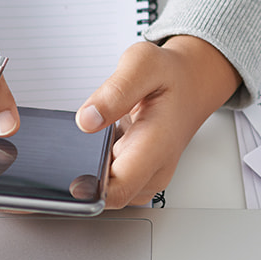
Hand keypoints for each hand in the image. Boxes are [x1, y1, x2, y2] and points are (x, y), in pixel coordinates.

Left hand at [75, 35, 241, 207]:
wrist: (191, 86)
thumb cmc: (171, 77)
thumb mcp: (143, 64)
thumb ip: (115, 91)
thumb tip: (86, 120)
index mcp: (156, 145)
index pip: (117, 190)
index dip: (87, 189)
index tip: (68, 175)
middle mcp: (154, 170)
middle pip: (106, 195)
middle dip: (84, 174)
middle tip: (82, 141)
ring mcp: (147, 179)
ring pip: (106, 192)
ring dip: (92, 170)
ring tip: (99, 137)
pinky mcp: (139, 179)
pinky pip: (110, 185)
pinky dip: (99, 167)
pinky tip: (102, 144)